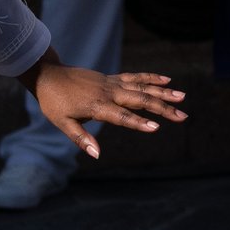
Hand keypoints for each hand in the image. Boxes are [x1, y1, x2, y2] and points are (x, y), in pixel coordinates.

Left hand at [28, 63, 185, 154]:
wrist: (48, 75)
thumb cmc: (53, 102)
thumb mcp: (62, 123)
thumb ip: (81, 138)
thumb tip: (97, 154)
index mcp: (96, 106)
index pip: (121, 116)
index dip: (138, 122)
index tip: (157, 127)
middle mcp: (108, 93)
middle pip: (140, 100)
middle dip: (162, 108)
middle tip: (182, 115)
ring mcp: (111, 84)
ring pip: (142, 88)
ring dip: (163, 93)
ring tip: (182, 96)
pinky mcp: (111, 79)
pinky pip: (135, 78)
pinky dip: (151, 78)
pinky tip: (166, 80)